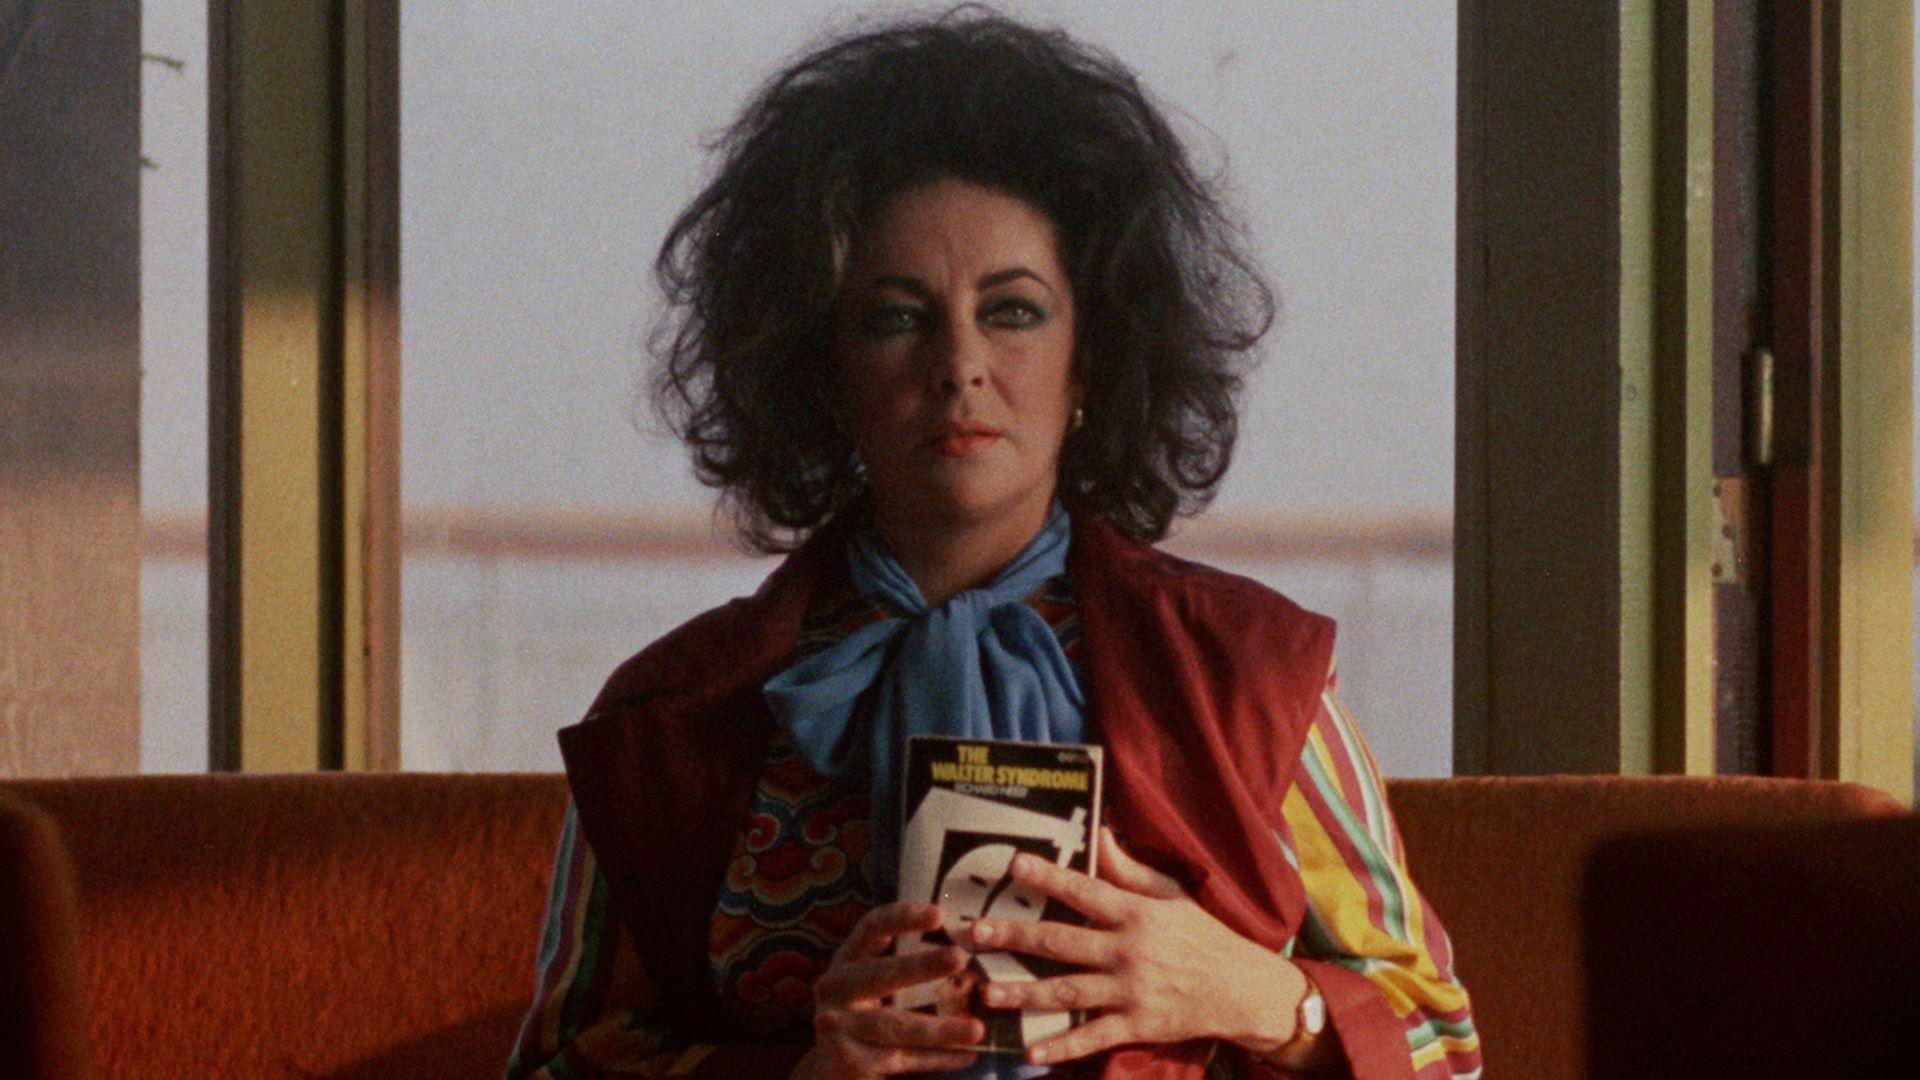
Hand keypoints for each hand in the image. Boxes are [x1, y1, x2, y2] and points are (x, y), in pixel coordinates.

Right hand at [791, 901, 985, 1078]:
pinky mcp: (848, 1060)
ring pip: (897, 1026)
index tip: (940, 913)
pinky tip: (967, 1055)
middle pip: (882, 974)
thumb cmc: (864, 1012)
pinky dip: (937, 1057)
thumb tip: (970, 951)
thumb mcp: (871, 982)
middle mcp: (835, 987)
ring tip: (978, 1029)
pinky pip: (902, 1058)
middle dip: (923, 966)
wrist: (828, 1067)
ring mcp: (837, 1025)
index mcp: (846, 958)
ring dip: (940, 1028)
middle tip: (961, 957)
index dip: (904, 917)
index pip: (873, 928)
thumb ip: (904, 964)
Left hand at [962, 827, 1311, 1065]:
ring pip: (1067, 991)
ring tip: (987, 992)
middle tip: (974, 934)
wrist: (1242, 988)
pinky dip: (1062, 1047)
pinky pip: (1092, 1037)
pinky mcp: (1137, 1025)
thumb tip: (1102, 833)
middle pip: (1062, 941)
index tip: (1014, 865)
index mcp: (1135, 913)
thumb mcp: (1171, 894)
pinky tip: (1030, 1053)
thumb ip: (1131, 868)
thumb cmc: (1202, 935)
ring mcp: (1131, 990)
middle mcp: (1128, 950)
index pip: (1085, 890)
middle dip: (1015, 936)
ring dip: (1024, 993)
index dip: (1049, 877)